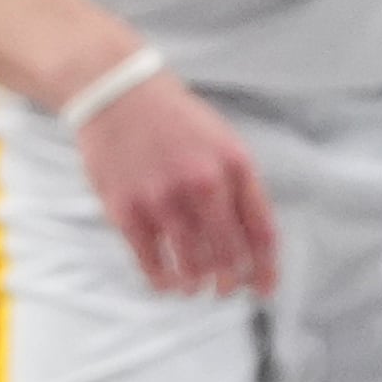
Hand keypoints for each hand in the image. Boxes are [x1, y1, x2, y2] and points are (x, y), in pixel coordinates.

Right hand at [75, 67, 275, 298]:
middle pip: (229, 255)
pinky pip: (151, 261)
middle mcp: (203, 183)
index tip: (262, 289)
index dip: (265, 269)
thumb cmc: (174, 121)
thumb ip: (241, 189)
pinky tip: (166, 283)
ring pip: (192, 265)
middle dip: (229, 282)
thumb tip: (252, 246)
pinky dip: (162, 280)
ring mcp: (163, 198)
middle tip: (224, 289)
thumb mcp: (222, 142)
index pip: (261, 233)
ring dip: (196, 284)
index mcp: (234, 166)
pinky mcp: (127, 209)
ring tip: (193, 287)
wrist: (116, 92)